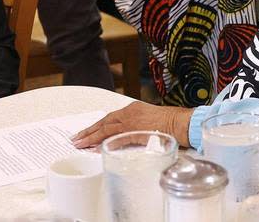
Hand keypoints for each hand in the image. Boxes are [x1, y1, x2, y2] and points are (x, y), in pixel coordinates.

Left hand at [72, 102, 192, 148]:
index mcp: (133, 109)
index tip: (85, 133)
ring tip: (80, 144)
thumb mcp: (150, 123)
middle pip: (104, 122)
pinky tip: (96, 148)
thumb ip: (136, 130)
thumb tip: (125, 141)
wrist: (182, 122)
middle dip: (89, 131)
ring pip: (106, 128)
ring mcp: (132, 121)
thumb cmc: (170, 125)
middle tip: (76, 139)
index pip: (110, 118)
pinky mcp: (135, 130)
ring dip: (91, 137)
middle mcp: (130, 112)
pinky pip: (116, 137)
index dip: (96, 126)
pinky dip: (105, 142)